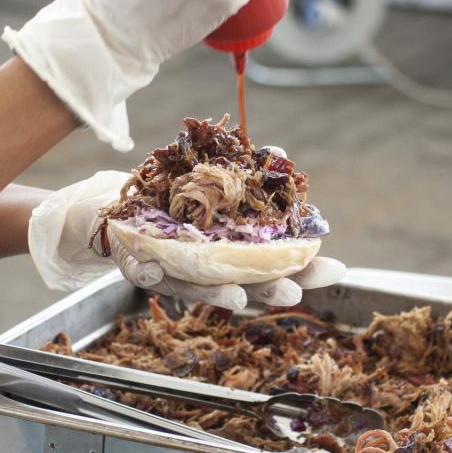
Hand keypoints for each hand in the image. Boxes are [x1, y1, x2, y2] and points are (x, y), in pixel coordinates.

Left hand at [28, 169, 345, 309]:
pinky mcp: (138, 267)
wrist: (115, 207)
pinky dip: (149, 275)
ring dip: (218, 295)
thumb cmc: (174, 196)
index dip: (306, 269)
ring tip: (236, 299)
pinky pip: (143, 273)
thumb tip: (282, 154)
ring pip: (199, 289)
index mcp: (234, 251)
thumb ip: (247, 171)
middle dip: (269, 291)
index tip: (336, 270)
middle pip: (245, 286)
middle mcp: (209, 269)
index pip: (277, 264)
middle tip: (292, 292)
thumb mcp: (213, 177)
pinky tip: (154, 276)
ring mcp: (174, 272)